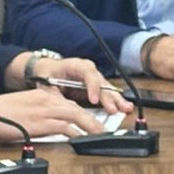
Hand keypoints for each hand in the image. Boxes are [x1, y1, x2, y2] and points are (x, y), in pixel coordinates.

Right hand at [0, 86, 112, 141]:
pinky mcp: (41, 122)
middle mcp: (47, 100)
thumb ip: (38, 115)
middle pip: (78, 108)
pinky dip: (79, 133)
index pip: (70, 103)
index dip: (84, 114)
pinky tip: (85, 140)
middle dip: (94, 120)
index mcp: (42, 96)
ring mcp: (45, 110)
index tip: (93, 122)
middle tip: (106, 130)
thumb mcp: (22, 110)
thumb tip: (48, 127)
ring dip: (92, 126)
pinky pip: (66, 127)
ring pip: (77, 116)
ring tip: (103, 136)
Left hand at [15, 55, 131, 117]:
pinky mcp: (96, 88)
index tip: (93, 100)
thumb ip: (55, 96)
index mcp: (76, 65)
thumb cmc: (47, 73)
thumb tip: (62, 108)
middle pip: (101, 82)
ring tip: (126, 108)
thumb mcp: (46, 84)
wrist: (48, 70)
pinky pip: (107, 94)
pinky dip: (114, 102)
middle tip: (114, 108)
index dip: (92, 87)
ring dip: (116, 99)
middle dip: (109, 96)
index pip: (88, 73)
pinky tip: (124, 108)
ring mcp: (94, 79)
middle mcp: (89, 70)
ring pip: (107, 89)